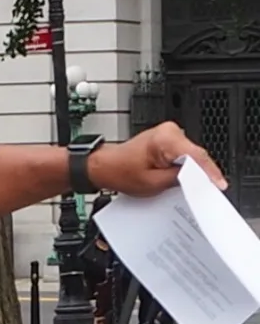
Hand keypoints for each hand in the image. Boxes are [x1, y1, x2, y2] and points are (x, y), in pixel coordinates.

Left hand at [89, 122, 228, 195]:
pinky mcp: (167, 139)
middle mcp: (169, 131)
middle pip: (196, 155)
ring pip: (191, 155)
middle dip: (202, 173)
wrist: (105, 166)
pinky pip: (183, 154)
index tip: (218, 185)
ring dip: (194, 170)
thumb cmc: (120, 172)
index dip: (209, 172)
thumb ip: (180, 180)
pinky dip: (186, 166)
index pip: (196, 155)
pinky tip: (185, 179)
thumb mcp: (153, 183)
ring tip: (195, 187)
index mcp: (165, 139)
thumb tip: (199, 181)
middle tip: (209, 191)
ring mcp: (168, 133)